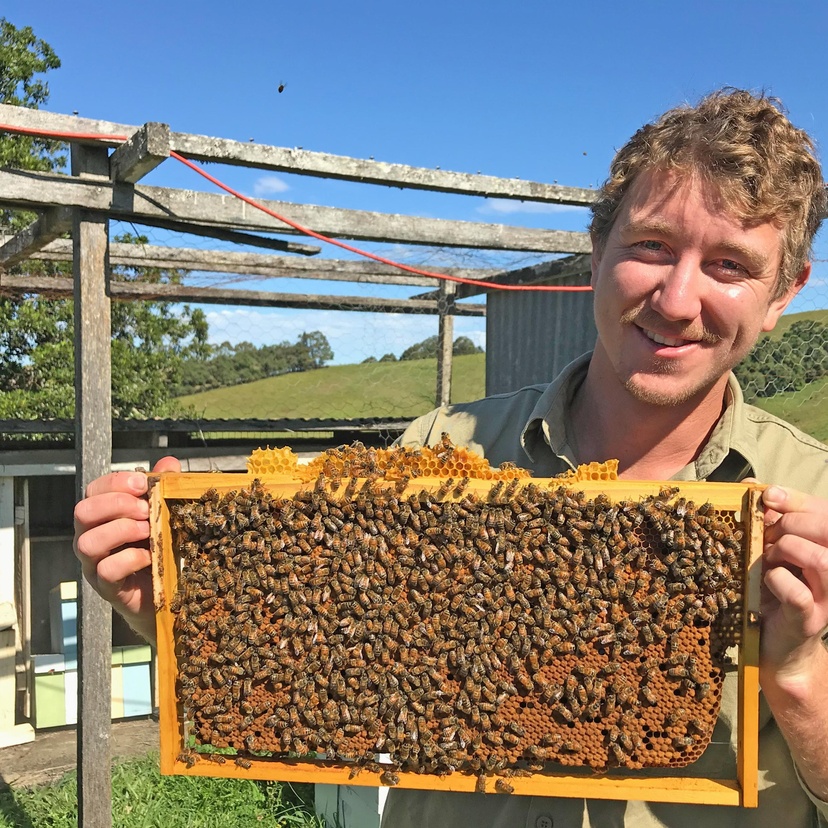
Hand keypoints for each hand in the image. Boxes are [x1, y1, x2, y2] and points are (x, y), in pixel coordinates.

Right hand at [73, 456, 180, 642]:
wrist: (167, 593)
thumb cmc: (161, 547)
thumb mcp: (166, 513)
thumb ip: (164, 487)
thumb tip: (169, 463)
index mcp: (103, 514)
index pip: (94, 489)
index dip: (117, 482)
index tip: (144, 485)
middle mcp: (91, 536)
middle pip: (83, 512)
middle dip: (117, 505)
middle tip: (145, 510)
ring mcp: (94, 563)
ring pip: (87, 541)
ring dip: (121, 530)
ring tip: (148, 532)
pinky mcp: (106, 587)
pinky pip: (106, 570)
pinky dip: (130, 559)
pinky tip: (149, 556)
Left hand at [760, 485, 827, 690]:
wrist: (774, 647)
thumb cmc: (769, 593)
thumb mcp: (766, 551)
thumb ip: (766, 520)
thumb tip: (752, 484)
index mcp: (824, 549)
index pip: (825, 513)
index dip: (798, 499)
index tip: (767, 495)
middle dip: (790, 524)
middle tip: (766, 535)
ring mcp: (826, 597)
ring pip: (822, 560)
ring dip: (788, 550)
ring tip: (769, 558)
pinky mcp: (810, 620)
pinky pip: (799, 593)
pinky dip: (778, 581)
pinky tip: (767, 581)